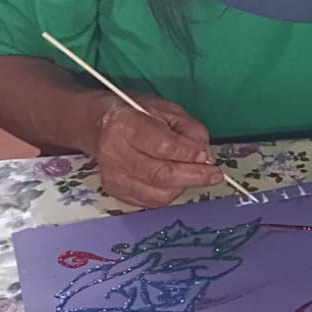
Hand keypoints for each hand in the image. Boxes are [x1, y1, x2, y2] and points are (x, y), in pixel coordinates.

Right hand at [86, 94, 221, 208]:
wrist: (97, 125)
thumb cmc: (135, 113)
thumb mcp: (166, 110)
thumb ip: (190, 130)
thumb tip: (205, 156)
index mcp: (125, 125)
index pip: (163, 147)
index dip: (189, 154)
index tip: (206, 156)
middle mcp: (114, 153)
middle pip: (161, 175)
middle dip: (194, 176)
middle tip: (214, 175)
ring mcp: (113, 176)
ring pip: (159, 194)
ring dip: (183, 186)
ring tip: (192, 173)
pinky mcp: (115, 191)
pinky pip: (151, 201)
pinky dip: (170, 193)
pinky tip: (175, 181)